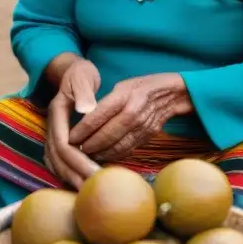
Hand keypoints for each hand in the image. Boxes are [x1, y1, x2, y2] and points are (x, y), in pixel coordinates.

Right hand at [44, 59, 100, 188]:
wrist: (71, 73)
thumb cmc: (80, 75)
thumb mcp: (83, 77)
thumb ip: (84, 92)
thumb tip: (85, 110)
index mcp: (57, 113)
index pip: (62, 144)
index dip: (77, 160)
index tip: (94, 172)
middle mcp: (51, 127)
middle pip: (58, 158)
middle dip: (74, 175)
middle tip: (93, 188)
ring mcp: (52, 134)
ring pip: (56, 163)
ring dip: (70, 178)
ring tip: (87, 191)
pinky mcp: (58, 140)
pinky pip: (58, 162)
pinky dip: (68, 174)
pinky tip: (81, 182)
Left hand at [69, 73, 192, 162]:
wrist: (171, 94)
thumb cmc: (140, 87)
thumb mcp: (122, 87)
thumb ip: (105, 103)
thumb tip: (84, 118)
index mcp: (124, 96)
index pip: (98, 115)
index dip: (83, 129)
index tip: (70, 137)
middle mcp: (134, 112)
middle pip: (107, 134)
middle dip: (89, 145)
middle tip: (75, 150)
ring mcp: (143, 126)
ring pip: (118, 145)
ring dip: (100, 153)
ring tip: (87, 156)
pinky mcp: (148, 136)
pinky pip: (129, 149)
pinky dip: (114, 155)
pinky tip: (104, 156)